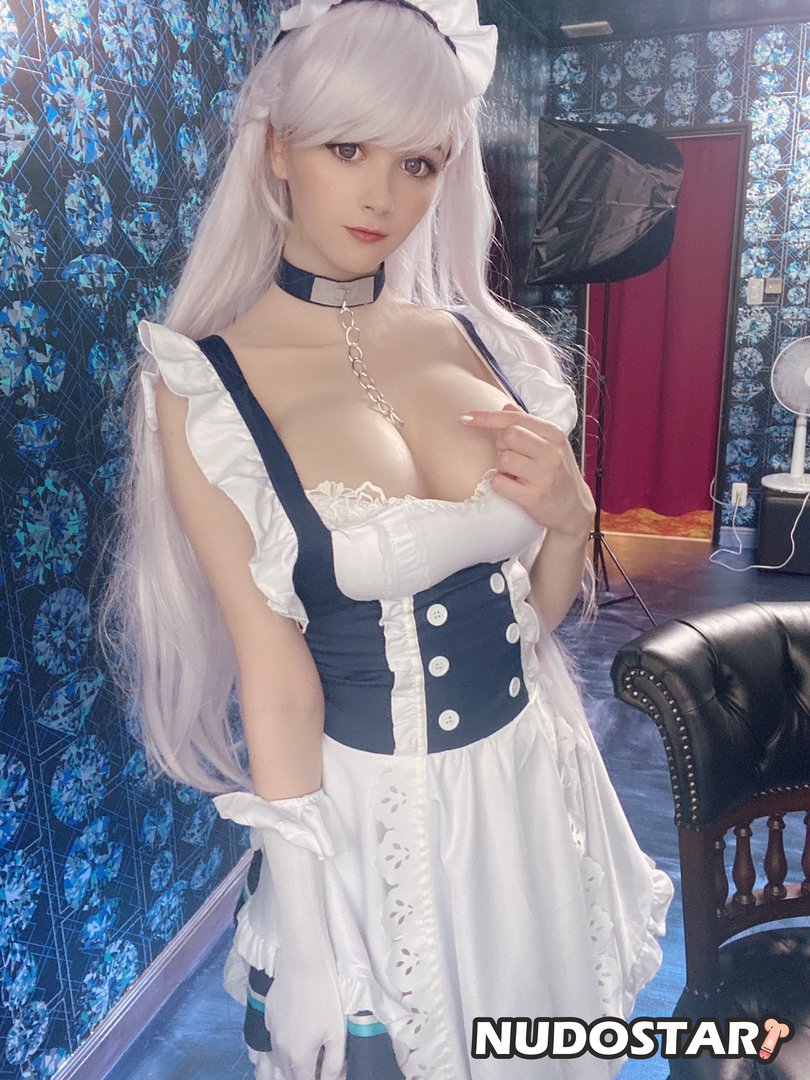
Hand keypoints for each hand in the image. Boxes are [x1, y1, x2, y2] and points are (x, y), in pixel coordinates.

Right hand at [265, 943, 345, 1079]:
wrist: (303, 962)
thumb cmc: (326, 997)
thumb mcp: (338, 1034)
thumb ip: (334, 1064)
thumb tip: (332, 1079)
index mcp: (298, 1059)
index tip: (329, 1072)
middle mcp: (280, 1050)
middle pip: (290, 1075)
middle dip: (305, 1074)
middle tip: (322, 1061)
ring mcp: (271, 1031)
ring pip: (279, 1058)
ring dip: (293, 1061)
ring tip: (310, 1048)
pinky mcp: (268, 1015)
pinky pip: (274, 1038)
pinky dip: (285, 1042)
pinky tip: (298, 1027)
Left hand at [460, 403, 593, 538]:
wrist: (573, 508)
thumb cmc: (558, 473)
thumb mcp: (551, 444)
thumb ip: (529, 425)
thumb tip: (506, 407)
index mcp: (554, 434)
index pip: (515, 418)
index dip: (486, 417)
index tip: (465, 418)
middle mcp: (551, 453)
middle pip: (508, 435)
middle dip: (501, 445)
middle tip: (510, 456)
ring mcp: (544, 475)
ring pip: (502, 458)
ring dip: (501, 466)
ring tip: (515, 473)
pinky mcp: (533, 497)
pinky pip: (499, 482)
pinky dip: (500, 484)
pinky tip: (514, 487)